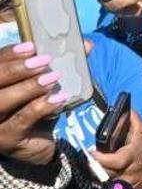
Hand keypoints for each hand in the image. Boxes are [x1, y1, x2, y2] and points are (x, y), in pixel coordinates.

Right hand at [0, 43, 65, 164]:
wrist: (39, 145)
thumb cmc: (37, 109)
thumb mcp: (46, 86)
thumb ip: (61, 64)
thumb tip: (87, 44)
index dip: (10, 54)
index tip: (32, 47)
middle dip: (19, 68)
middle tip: (45, 61)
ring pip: (3, 99)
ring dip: (29, 86)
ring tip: (53, 78)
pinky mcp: (6, 137)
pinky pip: (22, 119)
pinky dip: (41, 106)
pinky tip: (59, 99)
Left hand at [90, 111, 141, 188]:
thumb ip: (134, 120)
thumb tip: (126, 108)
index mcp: (133, 156)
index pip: (116, 160)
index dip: (101, 158)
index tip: (92, 151)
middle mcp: (128, 171)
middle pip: (106, 172)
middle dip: (94, 165)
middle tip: (86, 158)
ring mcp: (124, 182)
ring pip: (104, 180)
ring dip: (94, 172)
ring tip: (87, 164)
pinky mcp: (121, 188)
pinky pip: (106, 185)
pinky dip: (98, 180)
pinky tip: (94, 172)